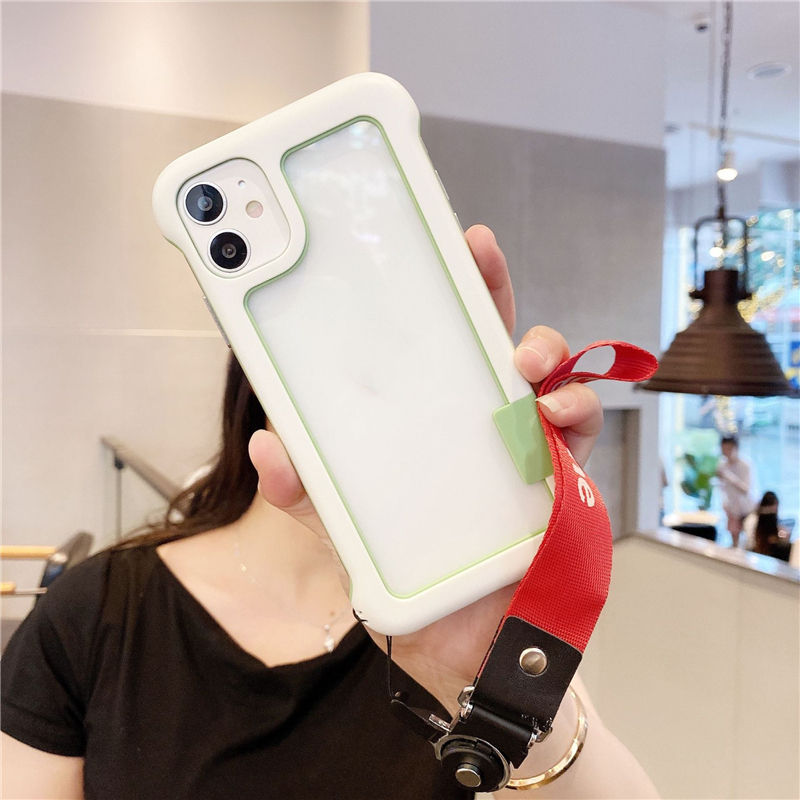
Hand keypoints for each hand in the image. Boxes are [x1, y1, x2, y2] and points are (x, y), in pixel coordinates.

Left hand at [248, 224, 602, 707]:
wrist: (455, 648)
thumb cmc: (406, 575)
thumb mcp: (342, 526)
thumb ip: (306, 490)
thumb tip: (267, 446)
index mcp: (436, 422)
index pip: (442, 344)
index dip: (447, 290)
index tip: (445, 240)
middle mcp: (486, 426)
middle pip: (501, 343)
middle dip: (498, 295)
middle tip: (481, 261)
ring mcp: (528, 452)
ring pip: (552, 379)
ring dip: (546, 356)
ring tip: (525, 363)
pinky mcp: (561, 487)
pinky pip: (581, 438)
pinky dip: (575, 418)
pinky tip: (555, 420)